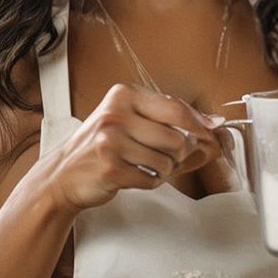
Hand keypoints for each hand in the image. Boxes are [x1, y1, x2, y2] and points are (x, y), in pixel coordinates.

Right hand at [45, 84, 221, 210]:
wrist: (63, 174)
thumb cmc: (102, 145)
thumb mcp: (130, 119)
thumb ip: (169, 118)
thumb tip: (214, 123)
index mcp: (123, 95)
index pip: (176, 109)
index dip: (199, 124)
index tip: (211, 132)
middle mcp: (115, 115)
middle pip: (177, 139)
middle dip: (179, 154)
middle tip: (166, 156)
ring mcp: (110, 142)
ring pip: (166, 162)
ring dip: (163, 170)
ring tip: (145, 165)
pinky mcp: (109, 169)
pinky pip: (151, 180)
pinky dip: (150, 182)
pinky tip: (134, 176)